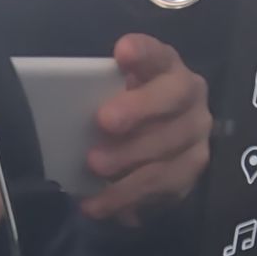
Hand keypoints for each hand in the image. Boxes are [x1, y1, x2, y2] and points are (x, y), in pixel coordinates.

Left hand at [81, 34, 210, 223]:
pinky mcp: (191, 173)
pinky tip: (96, 204)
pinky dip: (128, 198)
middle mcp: (191, 97)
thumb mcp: (108, 92)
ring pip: (170, 151)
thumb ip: (96, 90)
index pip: (159, 53)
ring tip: (95, 171)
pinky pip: (164, 188)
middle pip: (173, 101)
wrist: (151, 138)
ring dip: (130, 162)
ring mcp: (196, 137)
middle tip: (102, 122)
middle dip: (138, 111)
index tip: (121, 51)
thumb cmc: (119, 107)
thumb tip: (59, 100)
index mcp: (167, 67)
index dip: (143, 53)